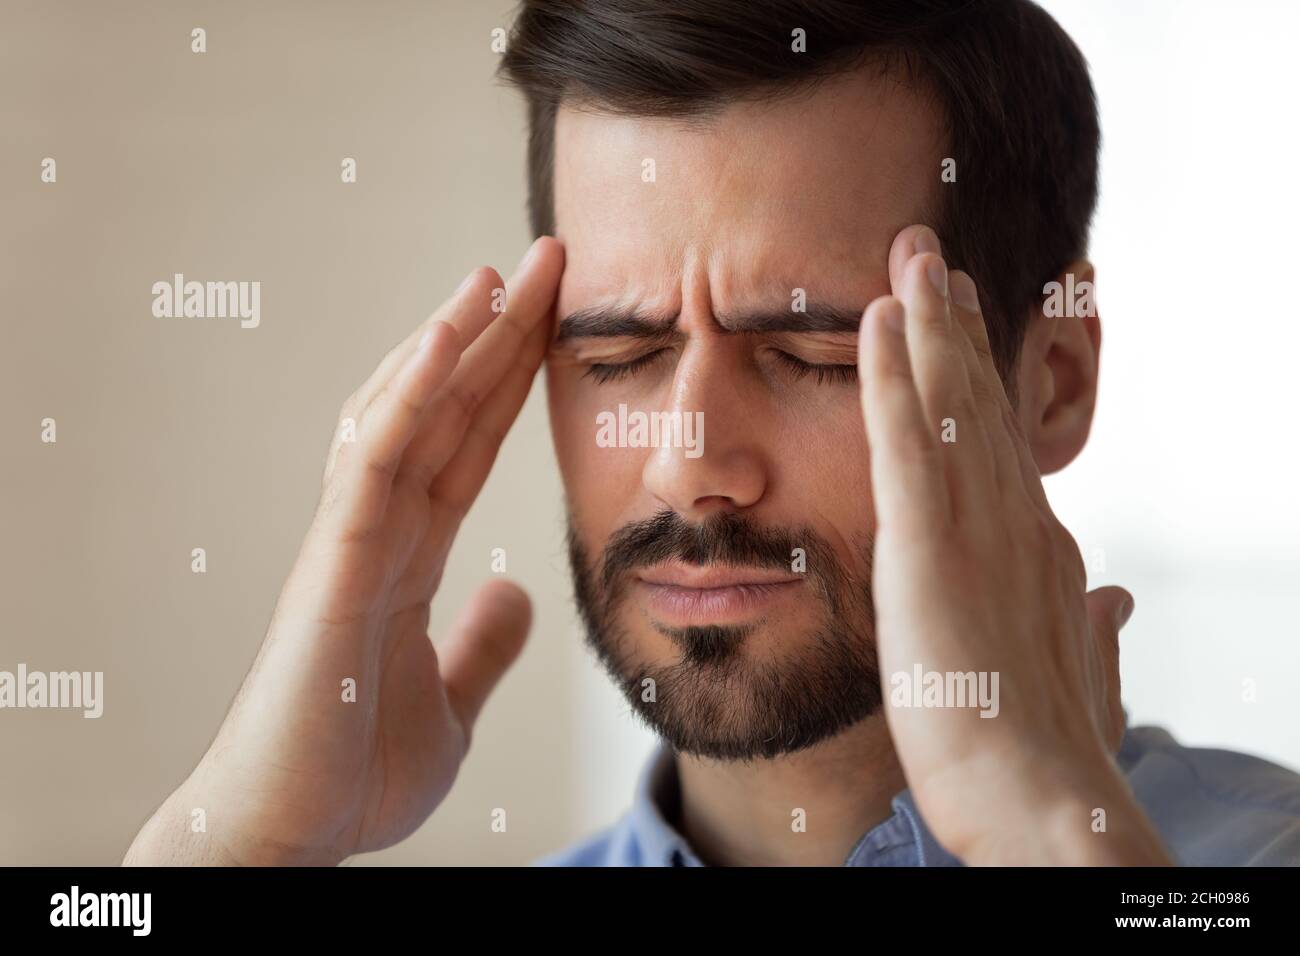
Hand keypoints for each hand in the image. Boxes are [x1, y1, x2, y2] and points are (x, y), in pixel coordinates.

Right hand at [125, 237, 564, 864]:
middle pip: (444, 410)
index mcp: (410, 555)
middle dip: (497, 335)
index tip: (553, 321)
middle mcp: (380, 531)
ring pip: (402, 414)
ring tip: (499, 273)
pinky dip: (409, 394)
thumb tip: (517, 591)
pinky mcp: (333, 565)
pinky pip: (374, 460)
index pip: (469, 444)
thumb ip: (482, 643)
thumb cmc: (352, 770)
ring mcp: (352, 540)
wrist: (293, 834)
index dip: (510, 381)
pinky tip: (448, 339)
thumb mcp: (452, 701)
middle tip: (548, 261)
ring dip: (451, 338)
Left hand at [857, 224, 1169, 864]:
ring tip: (910, 254)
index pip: (1000, 442)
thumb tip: (1117, 602)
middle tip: (932, 255)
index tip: (959, 324)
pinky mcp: (932, 549)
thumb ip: (1092, 627)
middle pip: (980, 401)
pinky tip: (874, 321)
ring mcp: (979, 527)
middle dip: (953, 323)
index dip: (979, 377)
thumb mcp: (1077, 670)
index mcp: (1038, 545)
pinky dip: (891, 378)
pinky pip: (906, 444)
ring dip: (926, 322)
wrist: (1040, 796)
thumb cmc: (1051, 746)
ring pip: (949, 402)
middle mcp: (1017, 518)